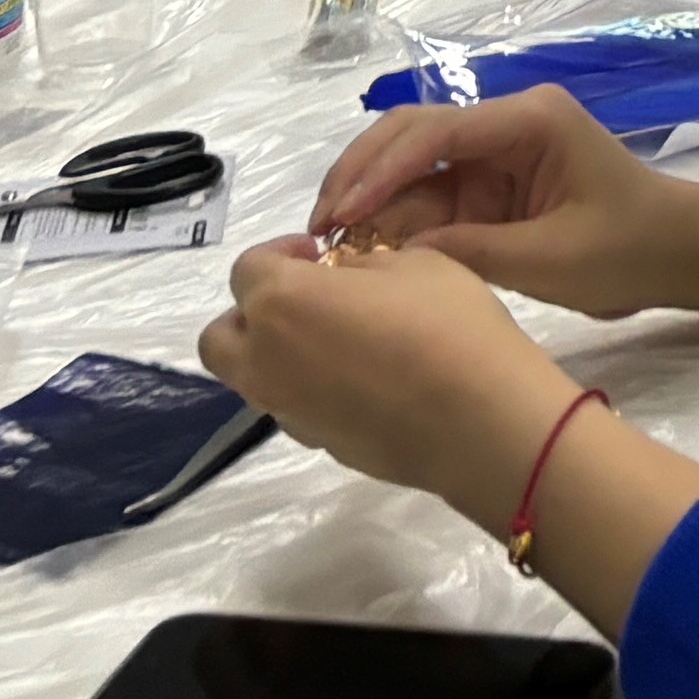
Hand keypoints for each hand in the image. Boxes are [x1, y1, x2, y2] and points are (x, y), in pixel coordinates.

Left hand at [202, 233, 579, 522]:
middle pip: (220, 337)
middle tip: (306, 300)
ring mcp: (287, 410)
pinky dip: (310, 390)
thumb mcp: (414, 263)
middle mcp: (265, 359)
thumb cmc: (446, 325)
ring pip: (251, 378)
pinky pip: (294, 408)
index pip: (247, 268)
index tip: (319, 254)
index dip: (280, 253)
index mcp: (281, 302)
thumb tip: (346, 280)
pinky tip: (366, 383)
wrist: (478, 419)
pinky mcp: (316, 445)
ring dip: (278, 354)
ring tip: (339, 342)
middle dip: (252, 313)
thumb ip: (363, 266)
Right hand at [303, 85, 698, 322]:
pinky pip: (431, 194)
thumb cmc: (627, 249)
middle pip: (412, 135)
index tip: (338, 216)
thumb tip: (392, 256)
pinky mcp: (491, 184)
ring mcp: (496, 153)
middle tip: (318, 231)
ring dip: (371, 199)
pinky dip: (395, 219)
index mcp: (528, 121)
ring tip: (329, 248)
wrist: (678, 253)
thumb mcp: (548, 259)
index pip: (435, 134)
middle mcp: (506, 124)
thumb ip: (470, 252)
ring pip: (412, 165)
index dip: (378, 172)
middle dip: (360, 176)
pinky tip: (364, 251)